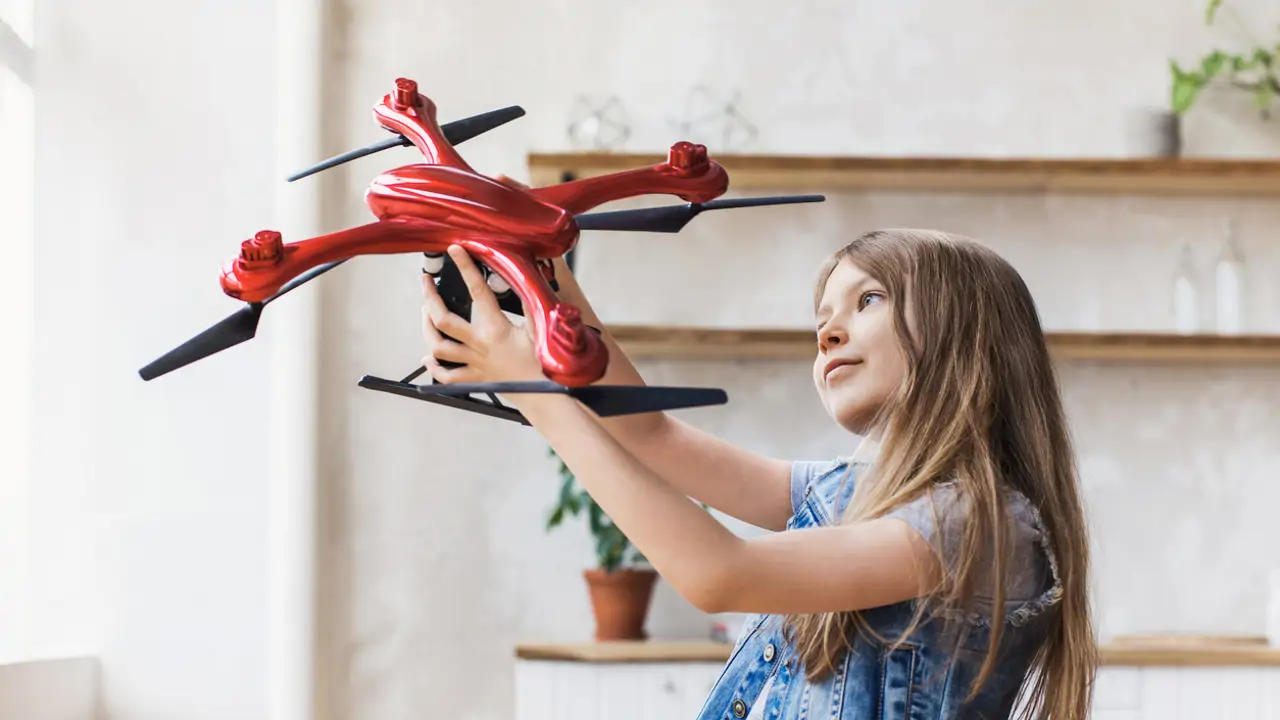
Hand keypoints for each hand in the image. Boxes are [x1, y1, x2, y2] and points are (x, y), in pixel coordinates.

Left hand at [421, 245, 543, 384]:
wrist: (545, 397)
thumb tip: (523, 277)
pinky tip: (428, 357)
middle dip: (429, 297)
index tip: (456, 250)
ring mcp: (473, 364)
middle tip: (425, 281)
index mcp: (495, 329)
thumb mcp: (540, 328)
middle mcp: (479, 346)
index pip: (477, 292)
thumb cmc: (544, 364)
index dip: (465, 268)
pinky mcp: (474, 379)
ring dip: (426, 328)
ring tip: (425, 312)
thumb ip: (530, 302)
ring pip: (438, 346)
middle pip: (442, 320)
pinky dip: (434, 366)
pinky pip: (446, 376)